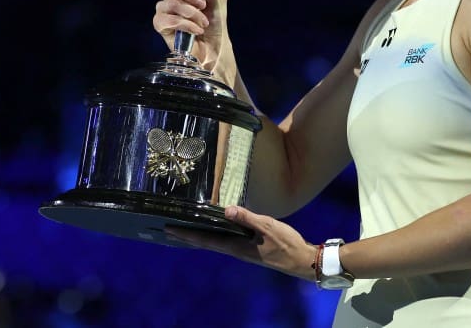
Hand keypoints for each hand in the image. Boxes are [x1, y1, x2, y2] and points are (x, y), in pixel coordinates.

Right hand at [152, 0, 229, 72]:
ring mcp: (164, 8)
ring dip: (191, 13)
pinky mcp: (161, 24)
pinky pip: (167, 19)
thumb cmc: (215, 19)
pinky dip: (185, 24)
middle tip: (203, 4)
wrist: (215, 44)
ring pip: (170, 2)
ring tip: (203, 22)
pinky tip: (195, 30)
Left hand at [164, 206, 315, 280]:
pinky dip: (212, 235)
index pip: (205, 240)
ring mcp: (242, 251)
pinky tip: (213, 230)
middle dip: (187, 236)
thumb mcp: (267, 227)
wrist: (302, 261)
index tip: (169, 230)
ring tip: (184, 230)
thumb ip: (247, 218)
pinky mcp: (248, 249)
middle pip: (205, 243)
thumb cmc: (286, 244)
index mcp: (236, 247)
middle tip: (168, 230)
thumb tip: (226, 210)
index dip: (186, 235)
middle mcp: (235, 251)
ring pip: (213, 243)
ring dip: (198, 237)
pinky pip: (224, 241)